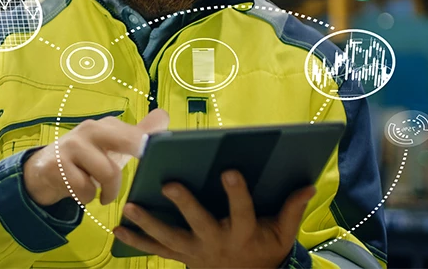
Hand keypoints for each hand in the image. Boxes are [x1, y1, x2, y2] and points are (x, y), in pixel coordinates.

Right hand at [23, 109, 169, 205]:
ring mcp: (72, 145)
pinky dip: (87, 197)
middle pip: (126, 141)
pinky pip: (85, 189)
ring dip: (109, 191)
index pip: (136, 133)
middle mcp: (90, 129)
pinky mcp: (56, 166)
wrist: (44, 170)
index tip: (162, 153)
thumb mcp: (113, 147)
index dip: (151, 145)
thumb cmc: (88, 159)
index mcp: (107, 125)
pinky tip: (80, 191)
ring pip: (108, 173)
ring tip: (103, 194)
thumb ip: (138, 134)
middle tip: (146, 173)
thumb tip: (164, 116)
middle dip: (140, 153)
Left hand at [114, 171, 314, 268]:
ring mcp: (195, 251)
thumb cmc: (264, 251)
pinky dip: (136, 240)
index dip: (236, 192)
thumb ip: (292, 209)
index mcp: (243, 233)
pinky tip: (118, 228)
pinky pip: (155, 250)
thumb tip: (309, 185)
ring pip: (169, 237)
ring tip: (130, 205)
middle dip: (184, 204)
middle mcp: (216, 242)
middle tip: (168, 184)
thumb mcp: (282, 234)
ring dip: (147, 223)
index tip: (230, 170)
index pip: (241, 210)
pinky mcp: (181, 256)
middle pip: (198, 222)